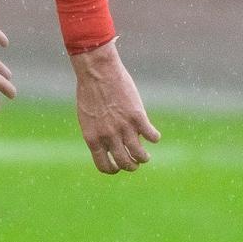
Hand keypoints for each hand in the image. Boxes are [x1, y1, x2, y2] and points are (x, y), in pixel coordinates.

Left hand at [72, 40, 160, 173]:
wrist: (96, 72)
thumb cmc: (90, 92)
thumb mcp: (88, 117)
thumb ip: (98, 133)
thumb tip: (111, 145)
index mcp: (92, 138)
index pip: (104, 165)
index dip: (114, 169)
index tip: (119, 166)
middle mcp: (108, 136)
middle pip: (125, 163)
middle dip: (132, 166)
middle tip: (136, 162)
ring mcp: (123, 127)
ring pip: (140, 154)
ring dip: (144, 157)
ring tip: (145, 155)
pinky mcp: (137, 117)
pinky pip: (152, 136)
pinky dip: (154, 137)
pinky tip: (153, 134)